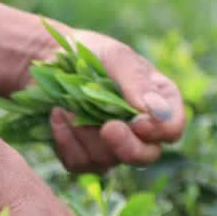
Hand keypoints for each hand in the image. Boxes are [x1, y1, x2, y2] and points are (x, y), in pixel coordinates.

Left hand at [0, 0, 185, 173]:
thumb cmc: (85, 52)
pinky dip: (65, 141)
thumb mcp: (114, 56)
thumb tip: (157, 113)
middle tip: (107, 128)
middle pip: (145, 155)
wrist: (44, 61)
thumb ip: (137, 82)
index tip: (138, 121)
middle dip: (125, 146)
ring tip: (66, 106)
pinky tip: (56, 117)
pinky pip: (79, 163)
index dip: (161, 131)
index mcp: (156, 101)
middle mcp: (137, 129)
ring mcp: (109, 145)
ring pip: (108, 161)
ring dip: (85, 135)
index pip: (172, 128)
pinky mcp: (82, 154)